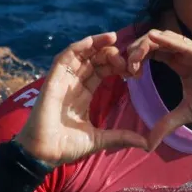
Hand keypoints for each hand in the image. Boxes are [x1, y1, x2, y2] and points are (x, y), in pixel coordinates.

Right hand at [15, 32, 148, 166]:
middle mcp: (73, 85)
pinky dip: (78, 47)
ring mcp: (62, 81)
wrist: (45, 154)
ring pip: (80, 54)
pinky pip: (64, 58)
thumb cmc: (66, 147)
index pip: (100, 72)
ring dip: (96, 44)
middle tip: (126, 56)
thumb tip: (146, 143)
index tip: (133, 69)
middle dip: (110, 54)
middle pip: (93, 60)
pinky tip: (92, 41)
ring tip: (113, 38)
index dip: (116, 66)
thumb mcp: (99, 140)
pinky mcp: (53, 80)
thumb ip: (120, 137)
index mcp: (83, 95)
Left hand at [125, 29, 191, 149]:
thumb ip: (165, 125)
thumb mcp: (185, 114)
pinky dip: (166, 40)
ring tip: (133, 60)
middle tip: (124, 68)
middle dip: (134, 51)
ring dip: (144, 45)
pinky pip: (182, 43)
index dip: (135, 58)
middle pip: (152, 42)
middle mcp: (184, 53)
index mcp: (178, 63)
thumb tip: (147, 145)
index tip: (125, 74)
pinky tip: (151, 41)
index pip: (151, 52)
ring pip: (163, 38)